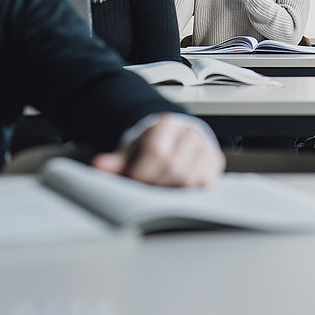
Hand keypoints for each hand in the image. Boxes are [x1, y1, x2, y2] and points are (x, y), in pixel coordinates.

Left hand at [92, 114, 224, 186]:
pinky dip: (188, 191)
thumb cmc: (151, 147)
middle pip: (173, 167)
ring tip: (160, 188)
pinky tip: (176, 189)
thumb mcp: (131, 150)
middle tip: (146, 188)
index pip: (157, 152)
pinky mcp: (215, 162)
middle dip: (156, 184)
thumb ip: (116, 160)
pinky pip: (204, 183)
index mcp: (167, 123)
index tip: (133, 181)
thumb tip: (100, 166)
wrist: (174, 141)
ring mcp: (205, 147)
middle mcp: (189, 132)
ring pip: (190, 177)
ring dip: (171, 190)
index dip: (142, 172)